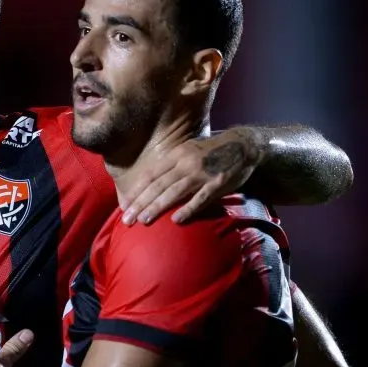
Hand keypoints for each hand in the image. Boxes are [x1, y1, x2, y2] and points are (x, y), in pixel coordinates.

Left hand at [120, 127, 263, 224]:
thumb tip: (151, 185)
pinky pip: (200, 199)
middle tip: (127, 220)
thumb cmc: (210, 152)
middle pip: (158, 185)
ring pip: (174, 192)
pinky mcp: (217, 183)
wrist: (242, 145)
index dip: (137, 191)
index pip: (151, 175)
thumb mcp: (187, 151)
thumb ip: (171, 167)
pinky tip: (176, 220)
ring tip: (143, 220)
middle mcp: (186, 163)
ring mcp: (201, 173)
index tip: (124, 205)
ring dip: (157, 207)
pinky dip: (188, 209)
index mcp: (176, 155)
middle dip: (140, 203)